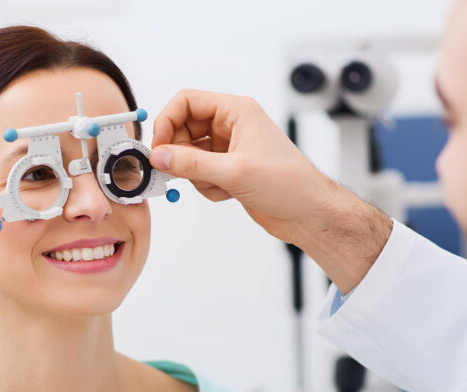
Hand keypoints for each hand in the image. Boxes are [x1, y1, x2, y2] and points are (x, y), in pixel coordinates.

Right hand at [150, 89, 333, 243]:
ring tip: (219, 185)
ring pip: (190, 156)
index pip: (187, 102)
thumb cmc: (288, 183)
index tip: (158, 148)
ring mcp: (228, 150)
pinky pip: (200, 175)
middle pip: (184, 130)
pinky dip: (207, 187)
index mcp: (236, 112)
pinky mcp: (228, 171)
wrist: (307, 213)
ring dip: (196, 175)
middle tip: (178, 172)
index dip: (167, 121)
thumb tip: (159, 156)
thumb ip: (192, 163)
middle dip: (180, 155)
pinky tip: (228, 194)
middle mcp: (231, 126)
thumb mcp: (235, 172)